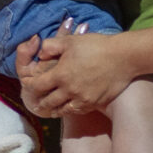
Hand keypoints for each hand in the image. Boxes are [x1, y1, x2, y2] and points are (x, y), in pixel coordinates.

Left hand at [19, 28, 138, 117]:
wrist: (124, 57)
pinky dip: (70, 110)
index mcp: (60, 74)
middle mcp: (69, 90)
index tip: (28, 87)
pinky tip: (69, 108)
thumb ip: (50, 46)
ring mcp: (82, 99)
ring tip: (50, 110)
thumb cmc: (97, 46)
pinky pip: (77, 111)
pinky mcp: (94, 103)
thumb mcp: (70, 41)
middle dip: (40, 102)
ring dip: (54, 110)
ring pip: (62, 110)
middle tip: (36, 104)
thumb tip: (39, 54)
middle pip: (48, 102)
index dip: (30, 86)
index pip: (37, 85)